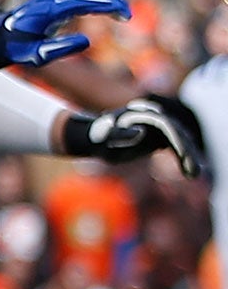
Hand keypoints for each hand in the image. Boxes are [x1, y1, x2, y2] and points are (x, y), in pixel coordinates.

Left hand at [0, 0, 128, 69]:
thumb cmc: (20, 48)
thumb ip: (59, 49)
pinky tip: (108, 5)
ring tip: (121, 12)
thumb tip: (87, 41)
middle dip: (109, 0)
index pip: (80, 1)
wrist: (3, 37)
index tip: (121, 14)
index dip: (103, 5)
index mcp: (45, 10)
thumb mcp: (36, 56)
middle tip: (126, 15)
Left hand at [65, 96, 205, 177]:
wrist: (93, 137)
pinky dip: (181, 157)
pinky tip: (189, 171)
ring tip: (194, 174)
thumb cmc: (96, 137)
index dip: (177, 141)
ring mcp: (158, 127)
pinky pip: (174, 146)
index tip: (183, 155)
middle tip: (194, 171)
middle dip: (187, 152)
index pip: (167, 127)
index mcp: (144, 114)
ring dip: (188, 156)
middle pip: (178, 134)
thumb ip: (121, 134)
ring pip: (179, 141)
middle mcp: (156, 117)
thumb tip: (141, 132)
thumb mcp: (105, 136)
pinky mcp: (158, 136)